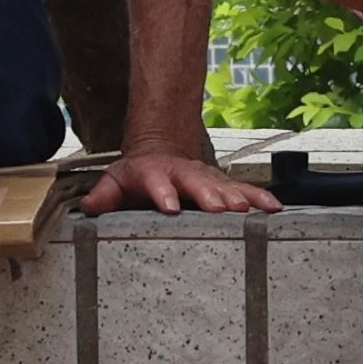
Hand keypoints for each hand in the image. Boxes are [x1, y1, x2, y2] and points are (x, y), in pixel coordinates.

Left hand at [79, 147, 279, 215]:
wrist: (161, 153)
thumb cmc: (137, 176)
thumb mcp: (116, 181)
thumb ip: (104, 194)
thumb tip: (89, 207)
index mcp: (154, 173)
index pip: (156, 181)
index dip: (163, 192)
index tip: (170, 207)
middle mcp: (183, 173)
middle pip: (196, 182)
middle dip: (208, 195)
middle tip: (221, 208)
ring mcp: (205, 179)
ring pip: (222, 186)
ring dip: (236, 197)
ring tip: (248, 210)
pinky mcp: (223, 187)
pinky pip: (244, 192)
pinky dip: (259, 199)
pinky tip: (273, 208)